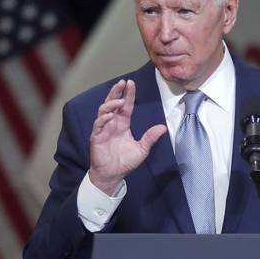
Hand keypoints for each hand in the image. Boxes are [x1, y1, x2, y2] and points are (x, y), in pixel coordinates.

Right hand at [88, 79, 166, 194]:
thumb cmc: (125, 162)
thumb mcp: (142, 149)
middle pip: (113, 103)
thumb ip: (150, 138)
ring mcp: (103, 129)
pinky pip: (98, 124)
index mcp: (123, 124)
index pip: (126, 105)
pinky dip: (103, 118)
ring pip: (104, 110)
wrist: (113, 175)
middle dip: (116, 92)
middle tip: (122, 82)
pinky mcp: (96, 136)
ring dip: (110, 103)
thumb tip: (163, 128)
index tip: (131, 83)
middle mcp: (112, 123)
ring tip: (118, 100)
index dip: (128, 94)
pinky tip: (110, 115)